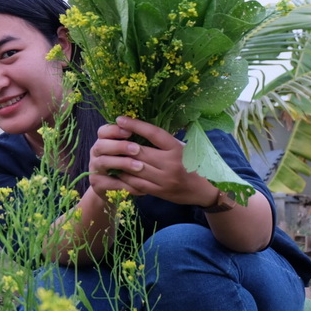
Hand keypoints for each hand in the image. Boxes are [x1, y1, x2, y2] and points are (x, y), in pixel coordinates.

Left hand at [89, 116, 216, 205]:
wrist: (201, 190)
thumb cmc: (190, 164)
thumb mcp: (181, 148)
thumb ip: (163, 141)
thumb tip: (139, 127)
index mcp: (177, 148)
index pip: (154, 133)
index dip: (136, 125)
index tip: (120, 119)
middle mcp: (171, 163)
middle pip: (141, 152)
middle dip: (123, 145)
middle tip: (110, 138)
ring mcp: (165, 179)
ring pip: (136, 168)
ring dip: (121, 161)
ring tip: (109, 153)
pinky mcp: (159, 191)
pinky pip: (137, 184)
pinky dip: (125, 177)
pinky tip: (117, 171)